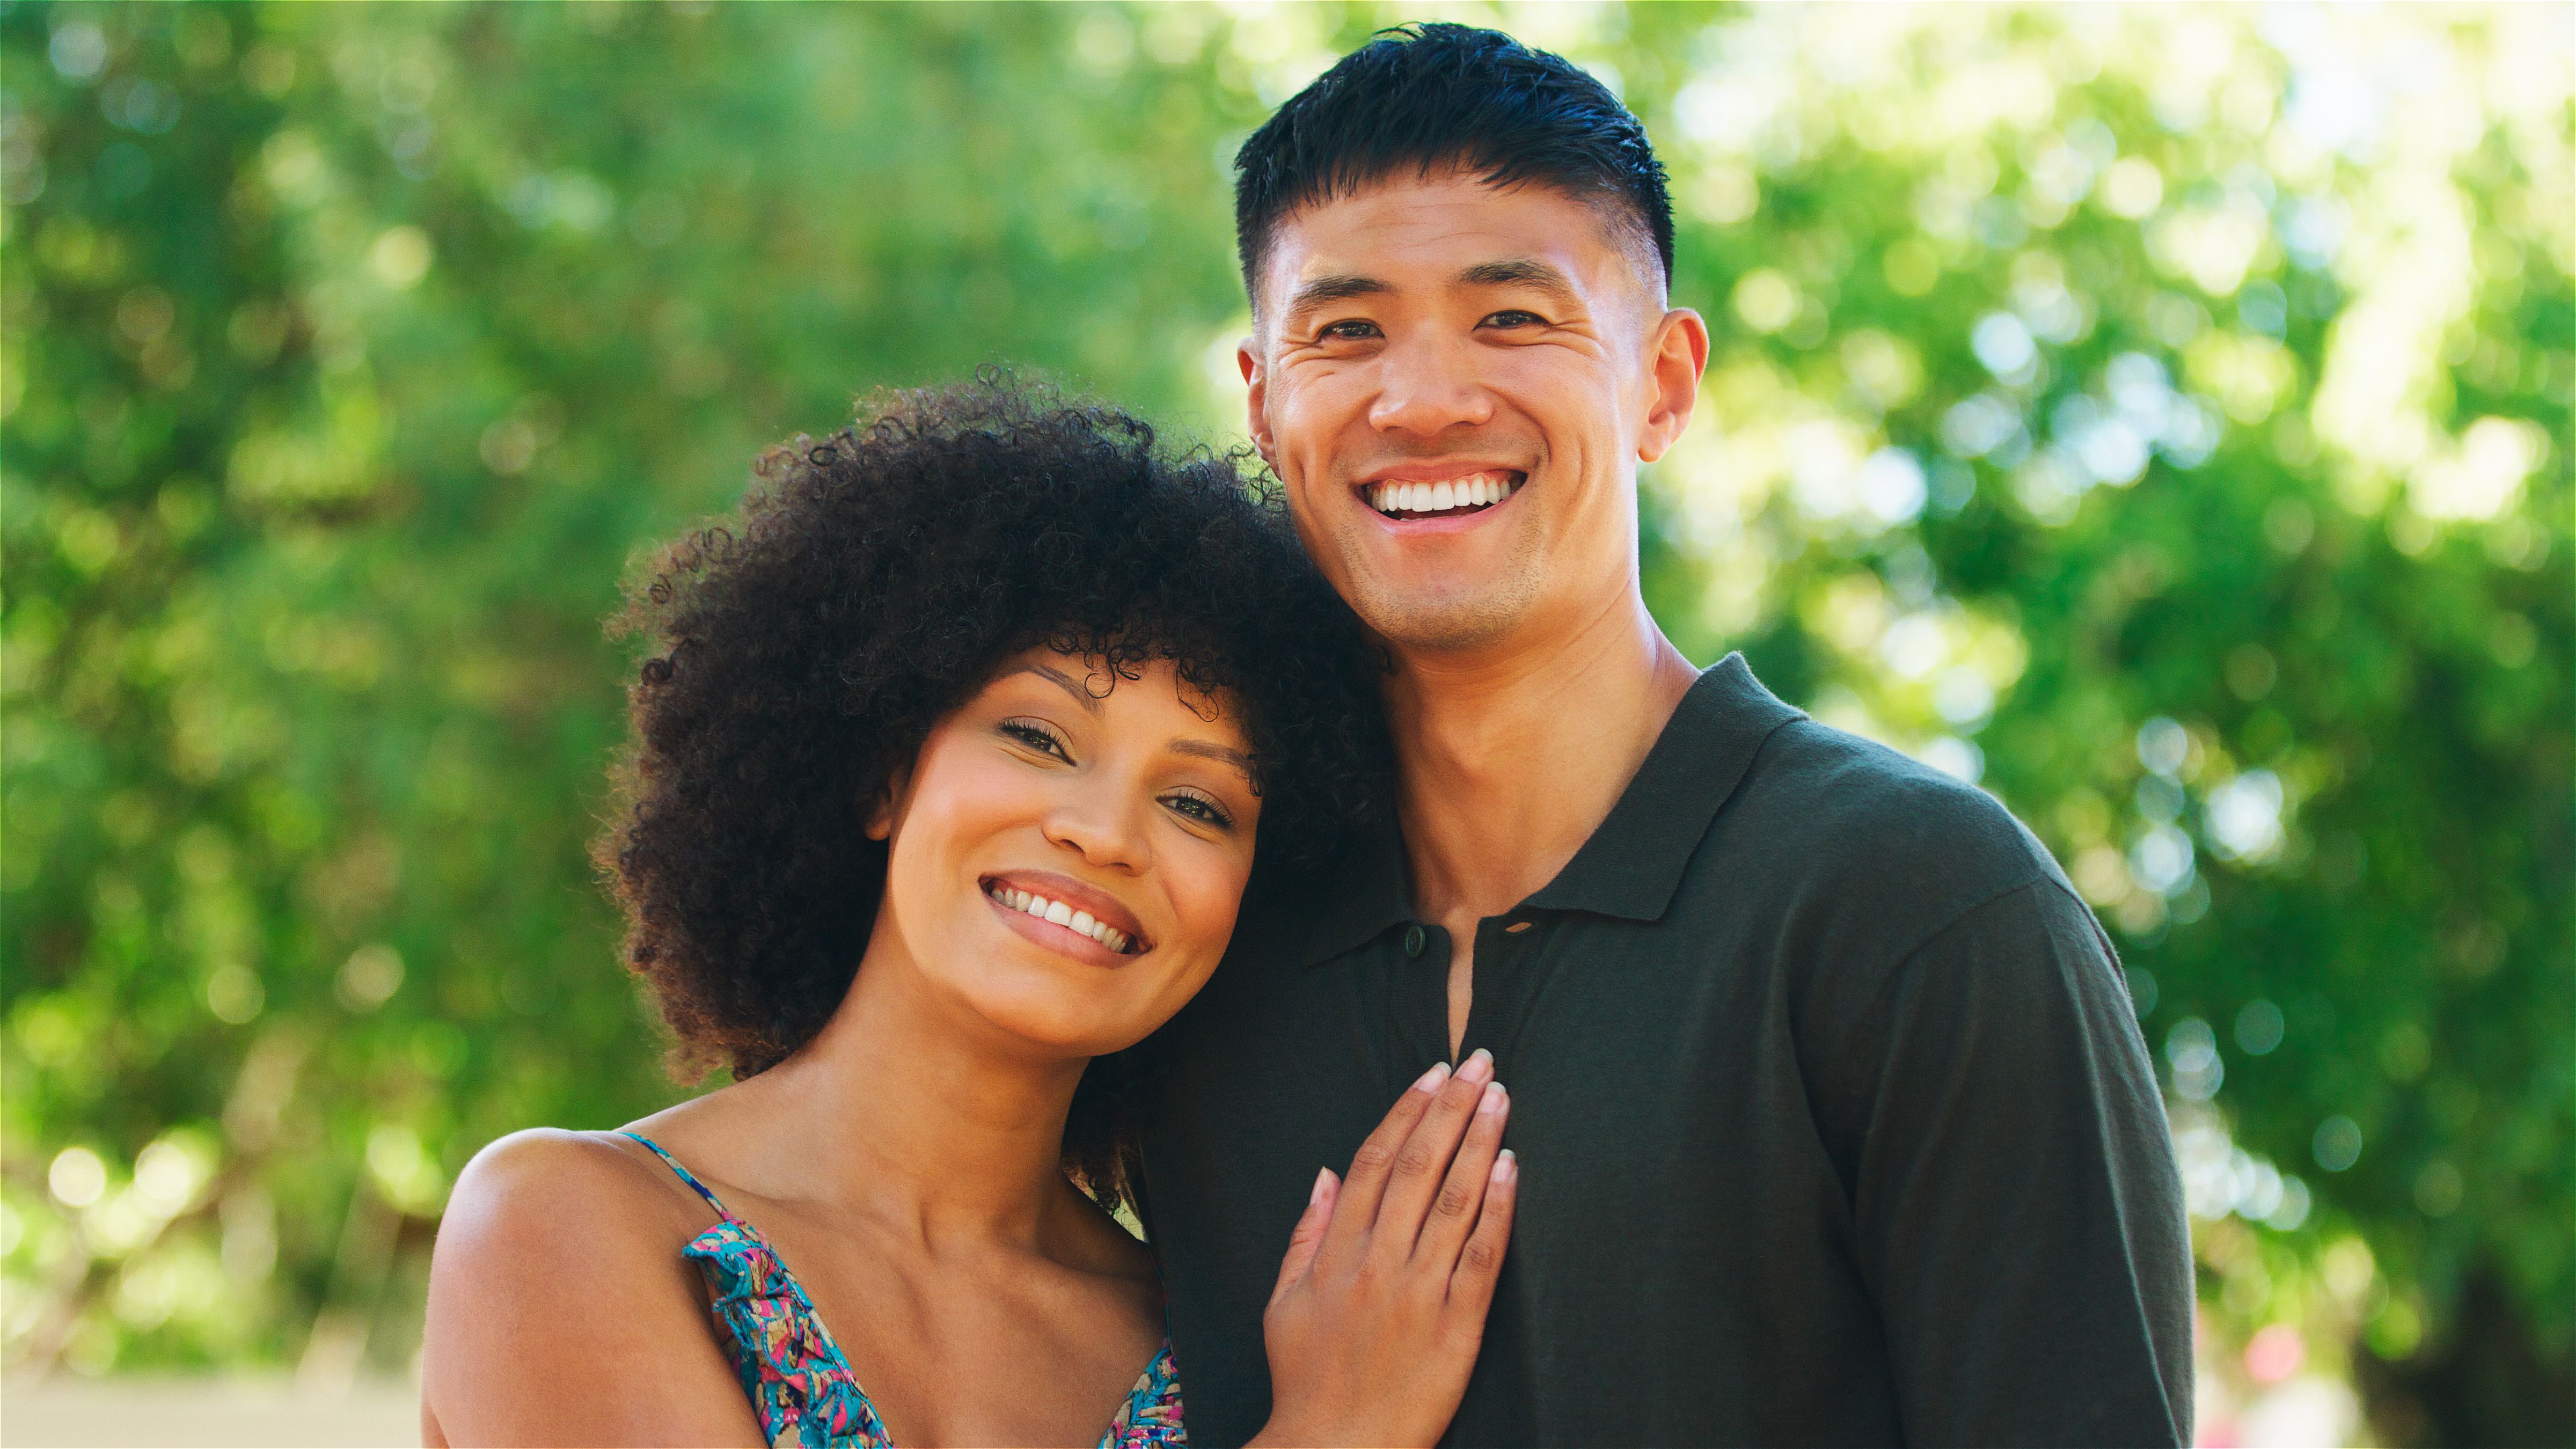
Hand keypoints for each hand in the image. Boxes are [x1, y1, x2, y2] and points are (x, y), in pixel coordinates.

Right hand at [1250, 1049, 1518, 1448]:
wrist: (1335, 1447)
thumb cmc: (1307, 1378)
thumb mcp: (1284, 1303)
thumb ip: (1305, 1234)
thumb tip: (1324, 1174)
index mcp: (1336, 1253)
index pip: (1375, 1163)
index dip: (1406, 1113)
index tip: (1433, 1074)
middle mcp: (1377, 1263)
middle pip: (1419, 1168)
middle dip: (1451, 1108)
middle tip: (1481, 1063)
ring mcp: (1419, 1293)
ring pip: (1454, 1200)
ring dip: (1480, 1141)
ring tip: (1501, 1097)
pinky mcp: (1456, 1327)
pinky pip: (1481, 1257)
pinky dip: (1497, 1209)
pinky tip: (1511, 1168)